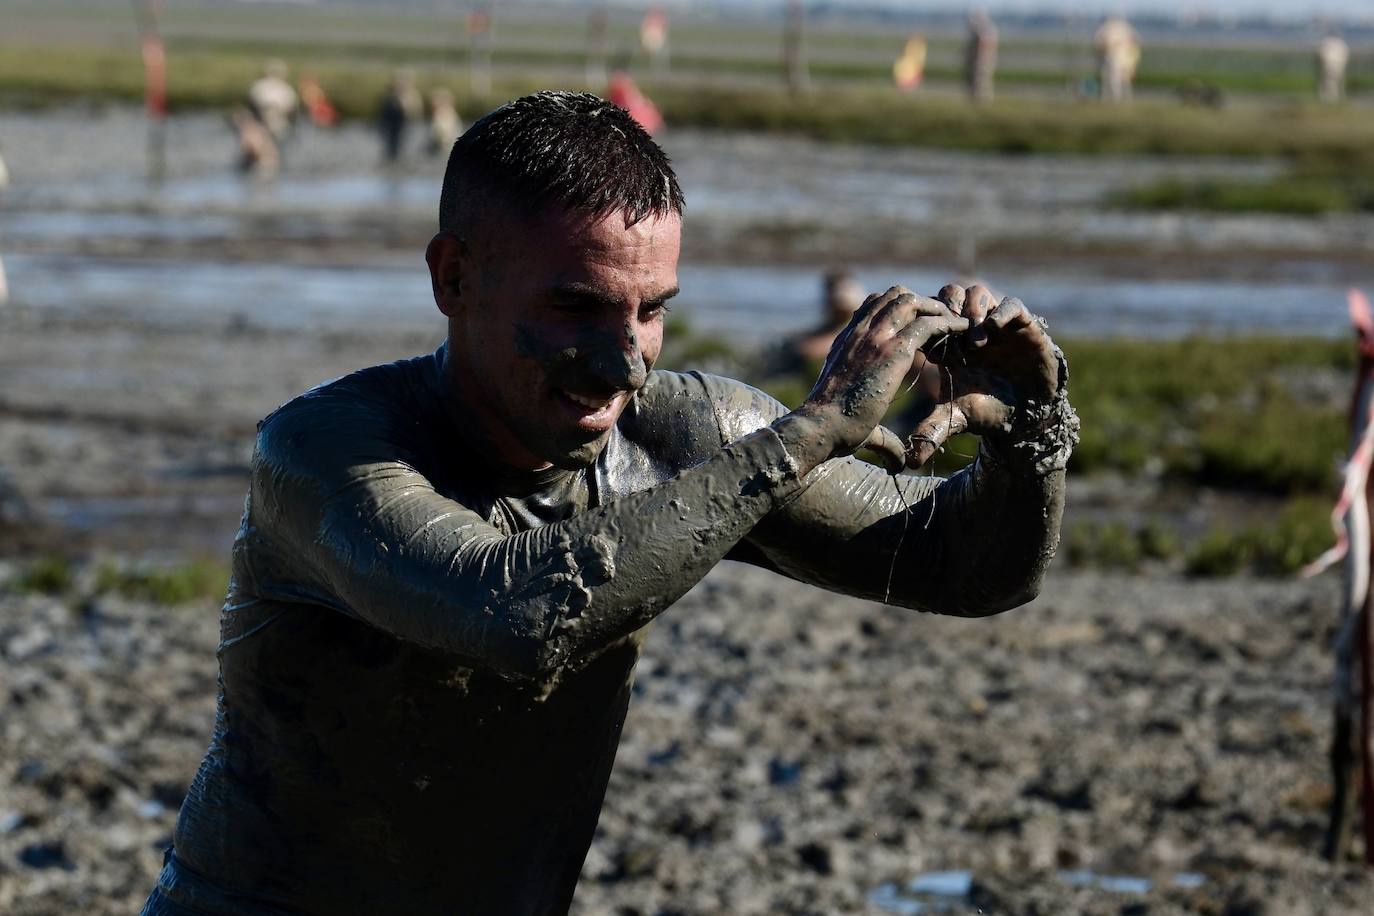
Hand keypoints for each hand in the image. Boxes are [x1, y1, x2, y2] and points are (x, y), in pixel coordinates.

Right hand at [775, 286, 968, 474]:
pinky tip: (962, 330)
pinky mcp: (893, 349)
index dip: (899, 310)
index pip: (873, 306)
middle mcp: (859, 333)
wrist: (819, 426)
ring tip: (955, 322)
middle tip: (942, 320)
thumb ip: (883, 436)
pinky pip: (927, 322)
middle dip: (921, 302)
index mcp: (847, 342)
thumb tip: (898, 463)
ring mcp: (875, 337)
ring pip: (911, 300)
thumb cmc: (832, 430)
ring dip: (936, 308)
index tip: (920, 326)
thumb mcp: (857, 421)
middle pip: (894, 294)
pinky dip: (948, 322)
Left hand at [905, 283, 1061, 468]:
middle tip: (946, 330)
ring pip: (975, 292)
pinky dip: (1001, 311)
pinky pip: (1011, 304)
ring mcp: (995, 325)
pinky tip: (993, 330)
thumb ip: (933, 430)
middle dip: (945, 307)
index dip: (924, 322)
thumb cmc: (987, 413)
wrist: (1026, 417)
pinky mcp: (1022, 325)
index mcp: (947, 344)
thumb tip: (911, 458)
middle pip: (948, 295)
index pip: (927, 317)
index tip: (925, 341)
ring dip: (971, 309)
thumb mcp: (957, 419)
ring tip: (973, 339)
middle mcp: (968, 329)